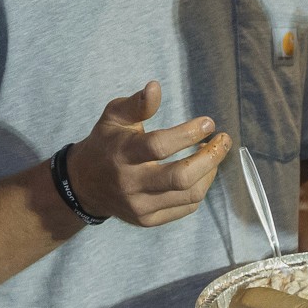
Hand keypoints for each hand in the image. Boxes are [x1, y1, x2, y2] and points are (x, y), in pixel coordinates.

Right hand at [66, 81, 231, 226]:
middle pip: (180, 177)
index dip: (187, 134)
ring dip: (209, 172)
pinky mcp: (148, 220)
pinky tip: (202, 171)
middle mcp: (131, 185)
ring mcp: (140, 207)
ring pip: (189, 194)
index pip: (158, 146)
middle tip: (223, 140)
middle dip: (210, 158)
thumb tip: (155, 87)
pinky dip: (200, 187)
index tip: (208, 123)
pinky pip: (186, 207)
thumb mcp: (114, 117)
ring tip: (212, 153)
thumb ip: (137, 104)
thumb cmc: (106, 143)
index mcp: (122, 155)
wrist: (84, 185)